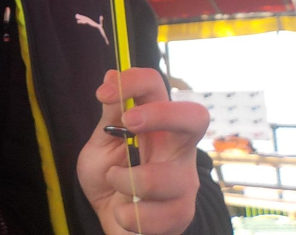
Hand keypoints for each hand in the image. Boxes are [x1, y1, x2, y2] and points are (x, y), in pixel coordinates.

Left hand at [76, 68, 209, 234]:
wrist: (110, 219)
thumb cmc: (108, 177)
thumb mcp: (101, 144)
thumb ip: (109, 116)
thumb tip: (111, 75)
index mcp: (155, 123)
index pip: (156, 86)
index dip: (133, 81)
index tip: (103, 93)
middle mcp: (176, 146)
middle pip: (194, 117)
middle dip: (161, 114)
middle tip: (129, 122)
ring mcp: (184, 179)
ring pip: (162, 177)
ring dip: (124, 181)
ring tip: (114, 182)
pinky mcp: (183, 212)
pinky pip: (155, 215)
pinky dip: (128, 214)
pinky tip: (124, 212)